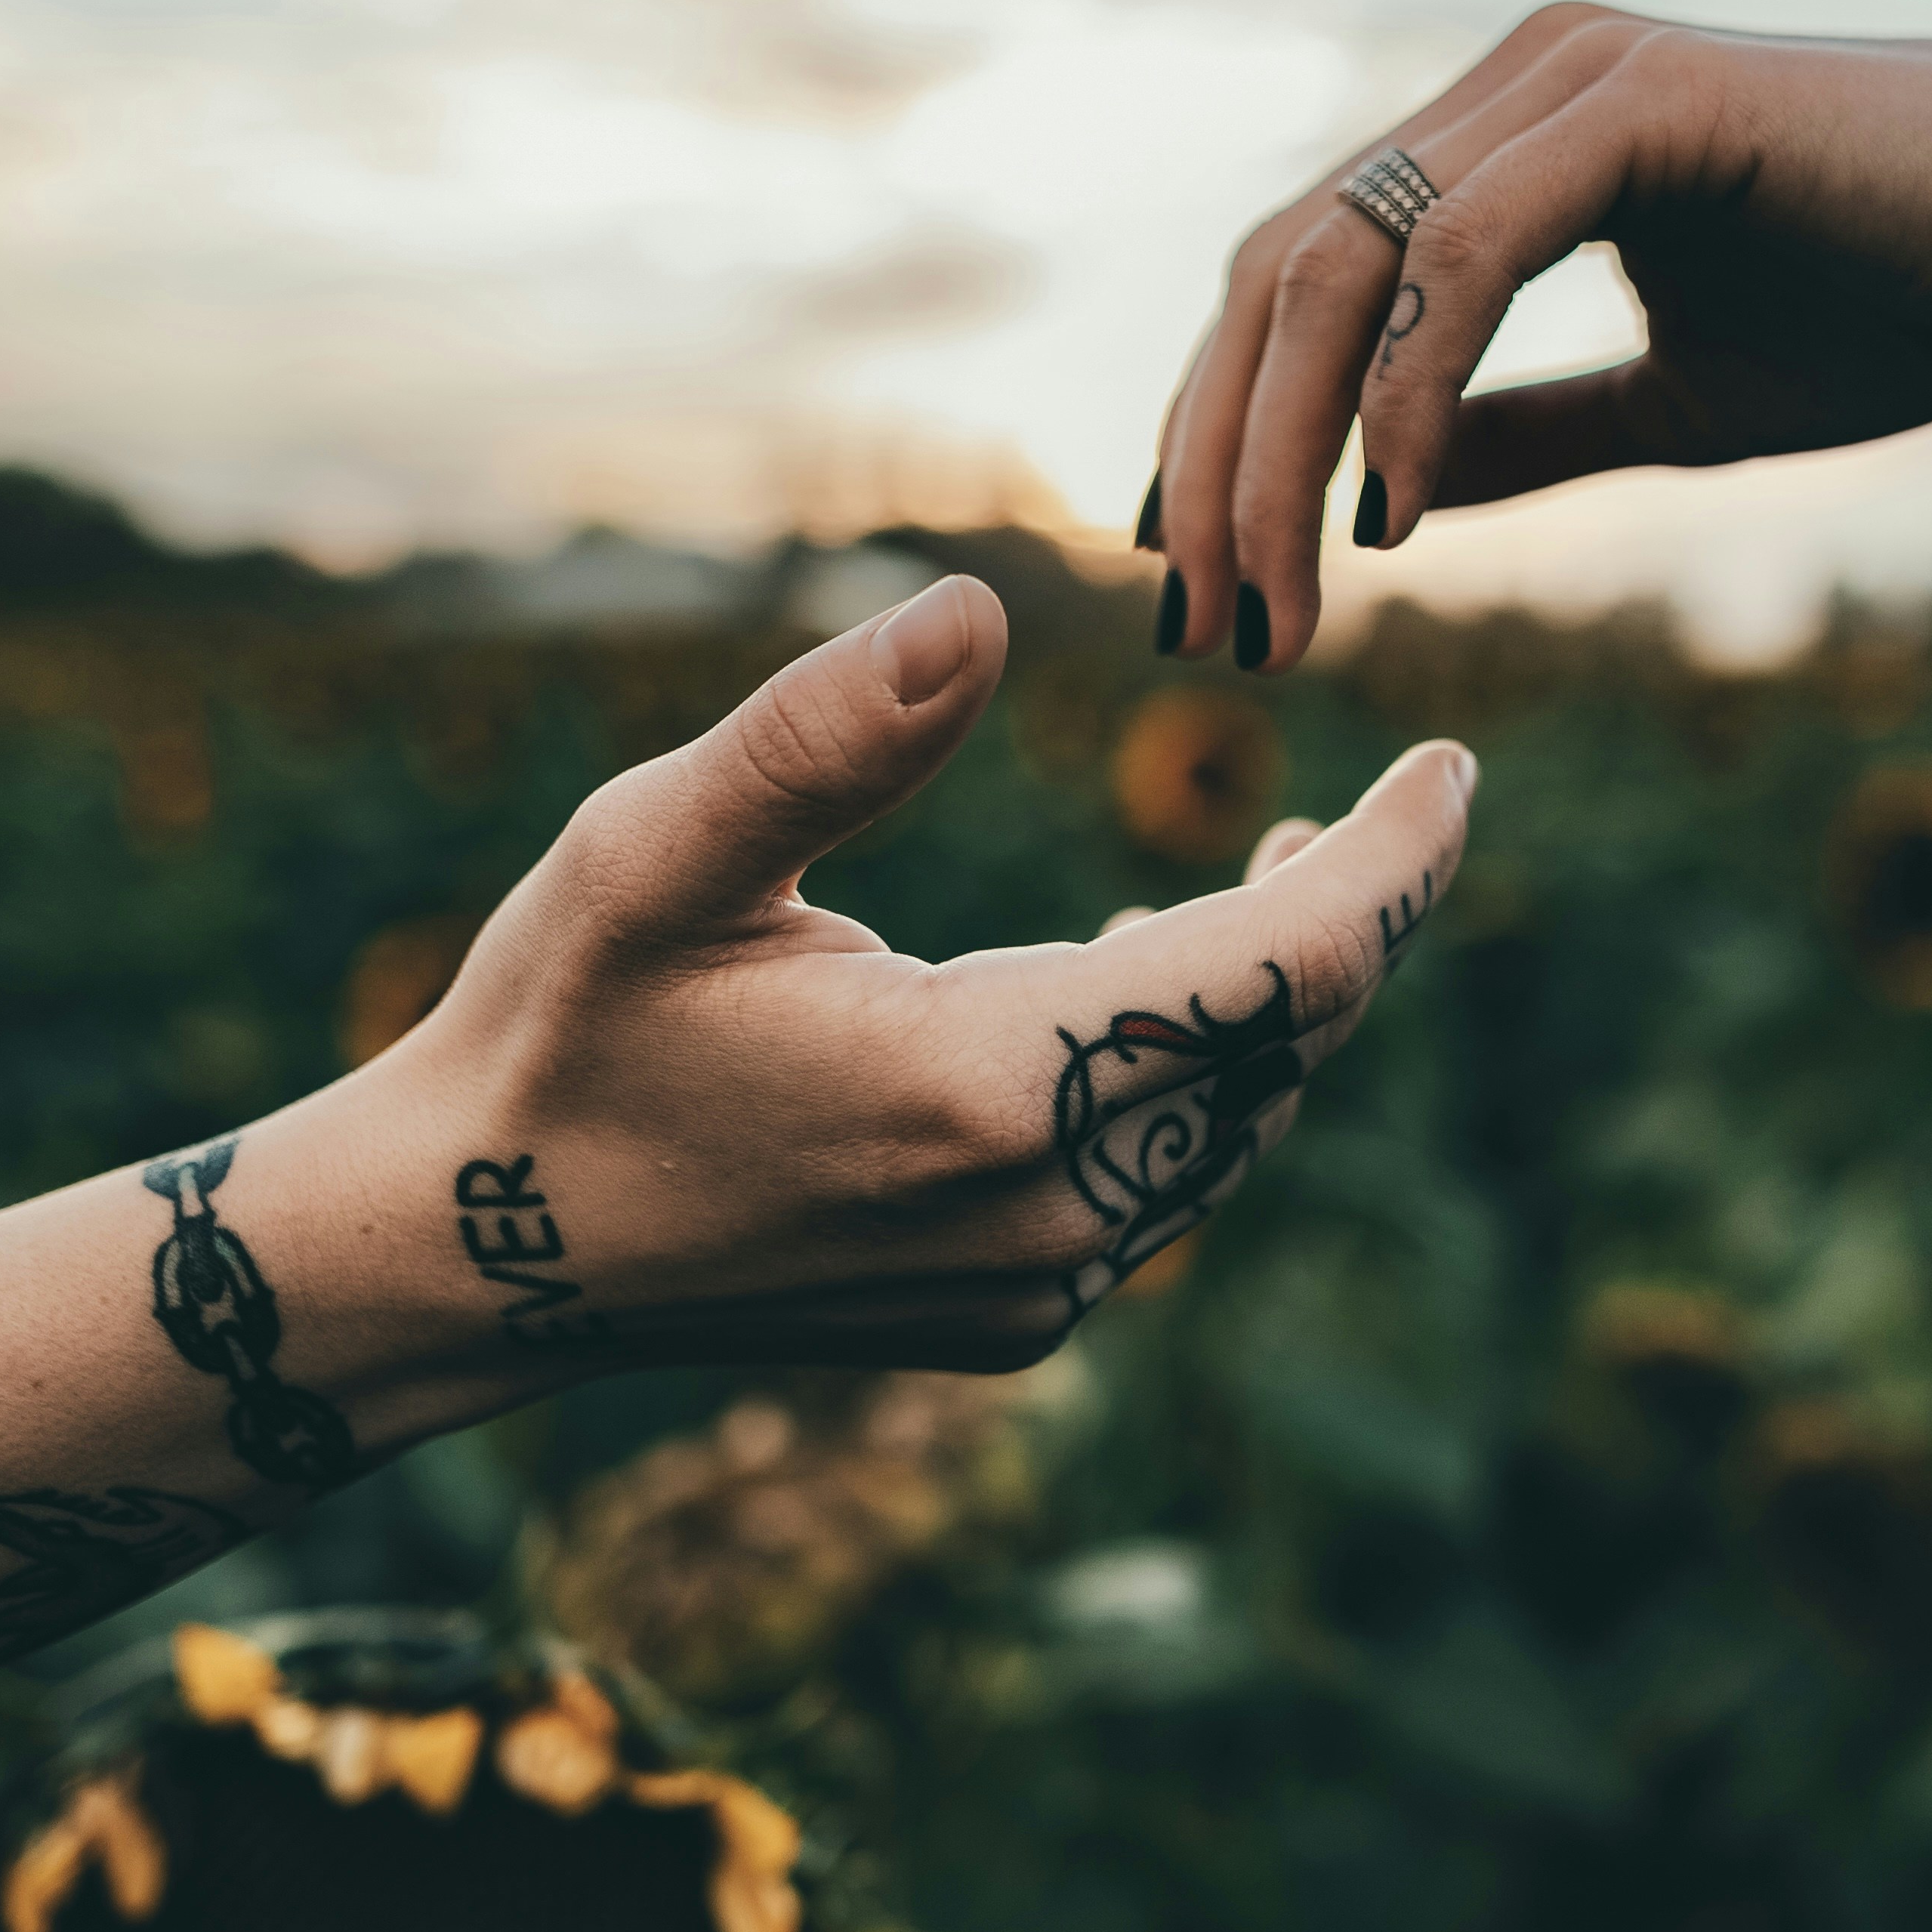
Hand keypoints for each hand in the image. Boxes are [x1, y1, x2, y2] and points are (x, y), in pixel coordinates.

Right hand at [373, 573, 1473, 1372]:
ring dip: (1270, 1004)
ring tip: (1270, 879)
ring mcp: (1032, 1284)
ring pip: (1237, 1125)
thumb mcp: (658, 849)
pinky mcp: (1006, 1317)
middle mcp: (1043, 1209)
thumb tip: (979, 614)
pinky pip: (1164, 1190)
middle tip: (1381, 807)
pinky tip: (1136, 990)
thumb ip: (826, 733)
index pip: (1288, 968)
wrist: (475, 1255)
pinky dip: (1192, 1084)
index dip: (1395, 863)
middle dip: (1351, 922)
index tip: (1457, 768)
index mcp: (989, 1084)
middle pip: (1286, 1050)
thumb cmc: (558, 1025)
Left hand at [1148, 5, 1931, 669]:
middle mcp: (1518, 82)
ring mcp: (1574, 74)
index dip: (1221, 430)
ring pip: (1342, 263)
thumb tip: (1387, 508)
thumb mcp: (1680, 403)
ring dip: (1280, 449)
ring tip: (1282, 606)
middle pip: (1278, 271)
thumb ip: (1530, 436)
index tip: (1202, 585)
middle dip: (1216, 460)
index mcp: (1513, 137)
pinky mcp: (1645, 96)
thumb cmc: (1924, 301)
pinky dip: (1409, 388)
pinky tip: (1396, 510)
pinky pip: (1465, 251)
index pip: (1296, 279)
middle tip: (1210, 629)